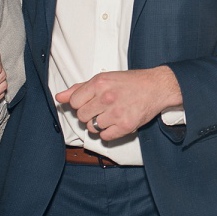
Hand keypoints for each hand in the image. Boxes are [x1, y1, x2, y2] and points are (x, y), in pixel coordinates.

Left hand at [54, 67, 180, 140]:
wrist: (157, 87)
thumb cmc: (131, 82)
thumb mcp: (104, 78)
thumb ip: (80, 88)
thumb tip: (59, 97)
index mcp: (99, 83)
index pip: (74, 102)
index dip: (81, 104)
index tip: (91, 102)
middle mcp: (106, 97)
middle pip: (81, 116)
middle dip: (89, 114)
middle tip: (102, 109)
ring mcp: (116, 112)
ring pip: (92, 128)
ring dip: (99, 124)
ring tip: (111, 115)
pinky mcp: (126, 125)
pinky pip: (105, 136)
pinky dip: (108, 132)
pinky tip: (116, 123)